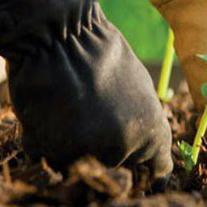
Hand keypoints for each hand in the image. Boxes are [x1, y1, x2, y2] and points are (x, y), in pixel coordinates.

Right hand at [0, 0, 172, 186]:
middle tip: (95, 116)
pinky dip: (49, 141)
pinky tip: (50, 110)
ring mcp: (86, 154)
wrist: (60, 36)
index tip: (142, 170)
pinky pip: (52, 157)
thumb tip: (140, 143)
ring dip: (77, 145)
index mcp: (152, 134)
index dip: (149, 170)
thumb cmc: (103, 54)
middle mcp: (123, 150)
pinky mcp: (50, 152)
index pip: (158, 170)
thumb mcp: (139, 86)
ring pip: (83, 164)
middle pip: (117, 166)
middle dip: (108, 149)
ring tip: (71, 107)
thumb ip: (143, 122)